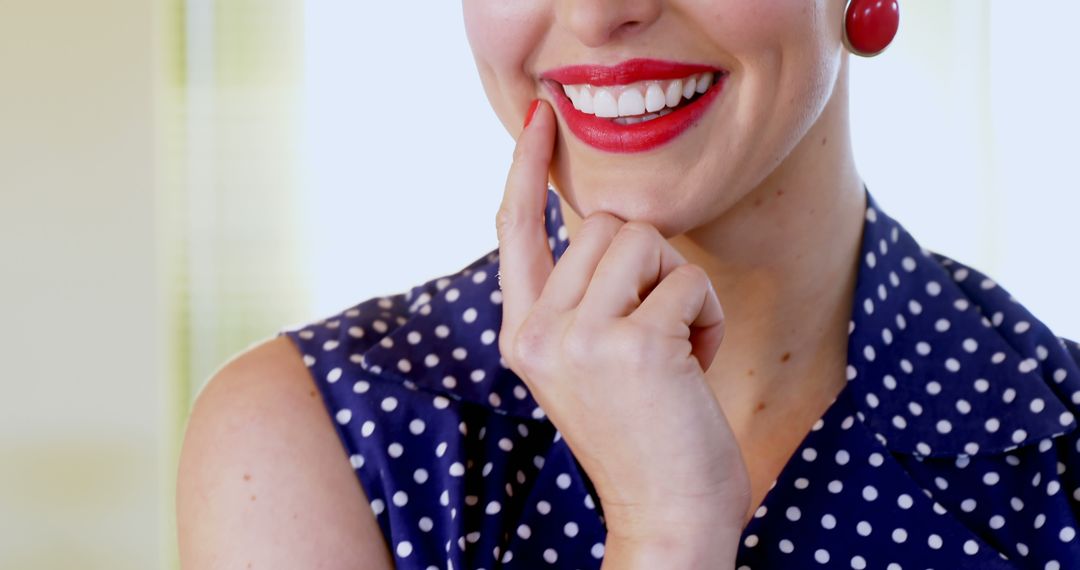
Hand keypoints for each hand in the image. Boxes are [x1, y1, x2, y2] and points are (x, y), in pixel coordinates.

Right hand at [495, 99, 750, 553]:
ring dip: (679, 288)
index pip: (516, 229)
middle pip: (602, 223)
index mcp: (522, 334)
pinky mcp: (633, 345)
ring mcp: (580, 338)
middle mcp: (538, 332)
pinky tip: (694, 367)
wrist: (668, 516)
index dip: (526, 168)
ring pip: (644, 240)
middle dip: (649, 263)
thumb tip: (611, 223)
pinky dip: (705, 318)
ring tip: (675, 350)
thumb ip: (581, 297)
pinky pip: (687, 281)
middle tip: (657, 330)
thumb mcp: (590, 362)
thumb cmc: (643, 434)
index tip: (539, 118)